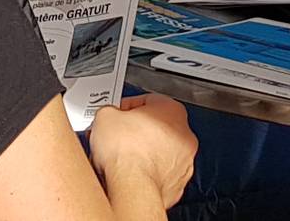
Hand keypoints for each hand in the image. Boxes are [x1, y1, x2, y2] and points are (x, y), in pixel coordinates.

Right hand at [88, 94, 195, 209]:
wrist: (132, 187)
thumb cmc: (127, 153)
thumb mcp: (105, 116)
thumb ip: (110, 111)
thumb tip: (108, 117)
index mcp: (172, 110)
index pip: (146, 101)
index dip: (125, 107)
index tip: (115, 115)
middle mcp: (184, 135)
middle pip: (155, 127)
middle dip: (134, 132)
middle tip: (115, 136)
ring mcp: (183, 162)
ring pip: (158, 152)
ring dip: (140, 153)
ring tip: (118, 157)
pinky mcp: (176, 185)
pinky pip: (158, 173)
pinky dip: (145, 173)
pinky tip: (128, 173)